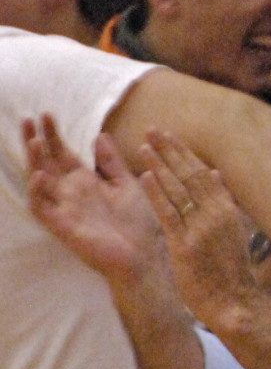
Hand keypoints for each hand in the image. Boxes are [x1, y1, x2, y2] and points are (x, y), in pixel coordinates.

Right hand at [25, 115, 164, 287]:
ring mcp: (64, 209)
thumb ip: (111, 162)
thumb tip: (100, 134)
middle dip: (36, 142)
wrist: (144, 255)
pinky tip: (40, 176)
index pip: (62, 154)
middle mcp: (71, 193)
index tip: (46, 114)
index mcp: (86, 182)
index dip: (53, 135)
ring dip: (33, 162)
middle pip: (46, 163)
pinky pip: (42, 209)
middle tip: (28, 119)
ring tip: (32, 141)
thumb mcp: (126, 184)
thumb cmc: (138, 223)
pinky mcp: (62, 226)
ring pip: (39, 182)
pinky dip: (37, 193)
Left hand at [139, 129, 262, 331]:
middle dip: (171, 150)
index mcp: (227, 210)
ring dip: (160, 165)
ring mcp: (200, 229)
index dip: (185, 153)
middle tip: (154, 129)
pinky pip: (168, 214)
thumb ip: (223, 201)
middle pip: (190, 174)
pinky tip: (146, 176)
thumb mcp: (233, 231)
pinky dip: (157, 193)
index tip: (170, 137)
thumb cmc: (232, 272)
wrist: (236, 304)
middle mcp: (215, 214)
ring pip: (178, 189)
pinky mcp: (184, 246)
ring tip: (145, 145)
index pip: (203, 173)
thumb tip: (216, 172)